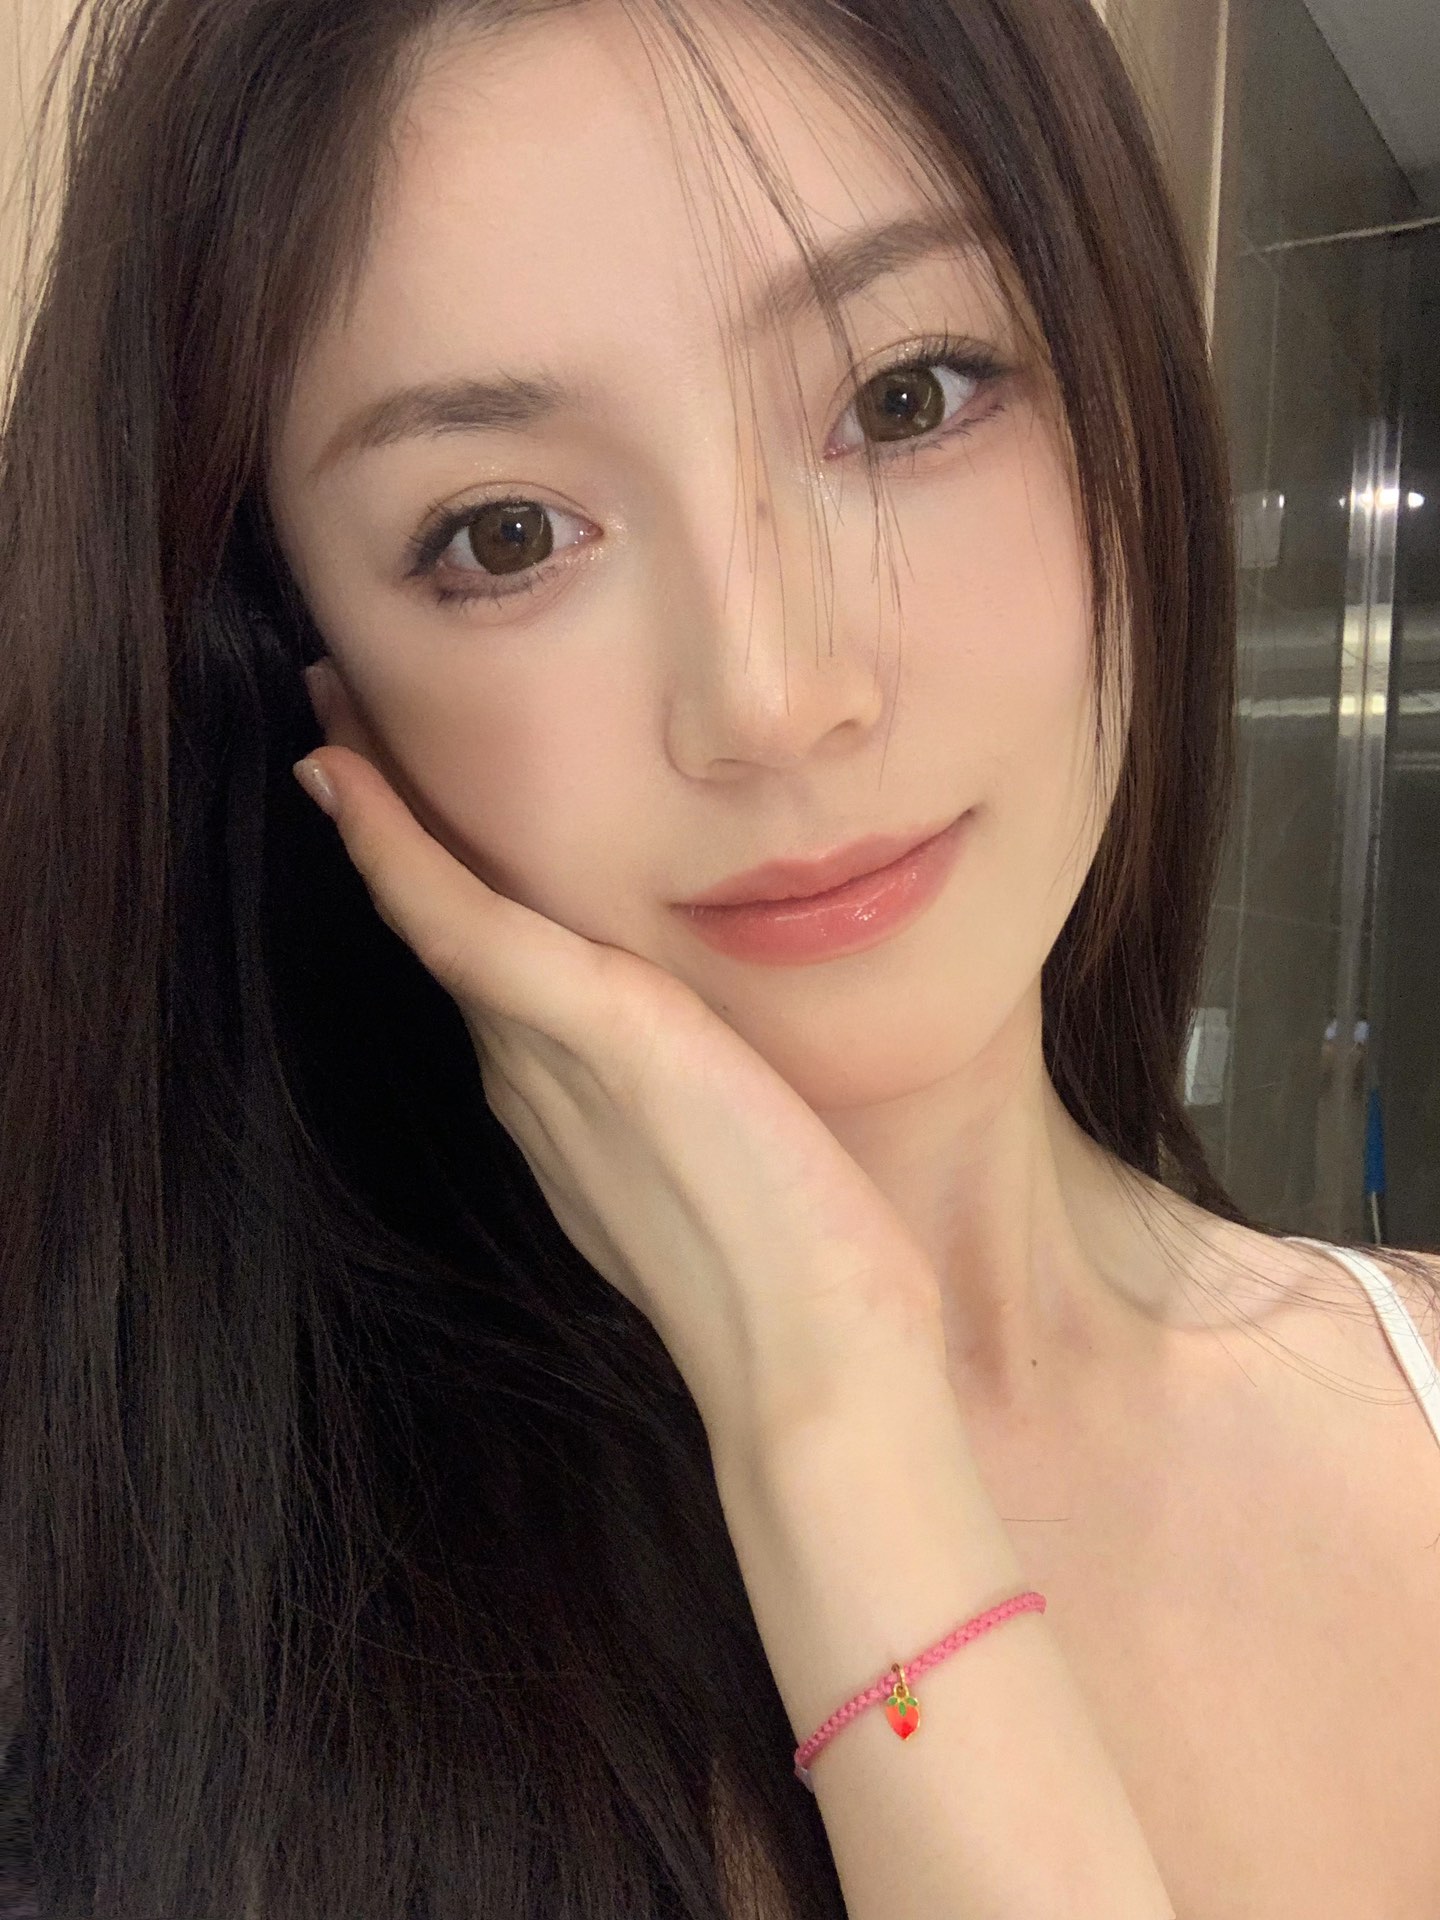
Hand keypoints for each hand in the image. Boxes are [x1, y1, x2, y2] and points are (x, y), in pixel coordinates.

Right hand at [294, 659, 947, 1446]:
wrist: (820, 1370)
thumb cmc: (801, 1278)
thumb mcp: (728, 1170)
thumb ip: (684, 1110)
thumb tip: (698, 1065)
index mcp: (564, 1106)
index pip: (488, 963)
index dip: (429, 876)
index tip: (388, 794)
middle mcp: (532, 1080)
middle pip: (446, 921)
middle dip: (388, 816)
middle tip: (331, 714)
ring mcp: (551, 1063)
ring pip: (443, 908)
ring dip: (380, 803)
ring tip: (329, 700)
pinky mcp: (602, 1037)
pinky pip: (473, 927)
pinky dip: (405, 853)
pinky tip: (351, 775)